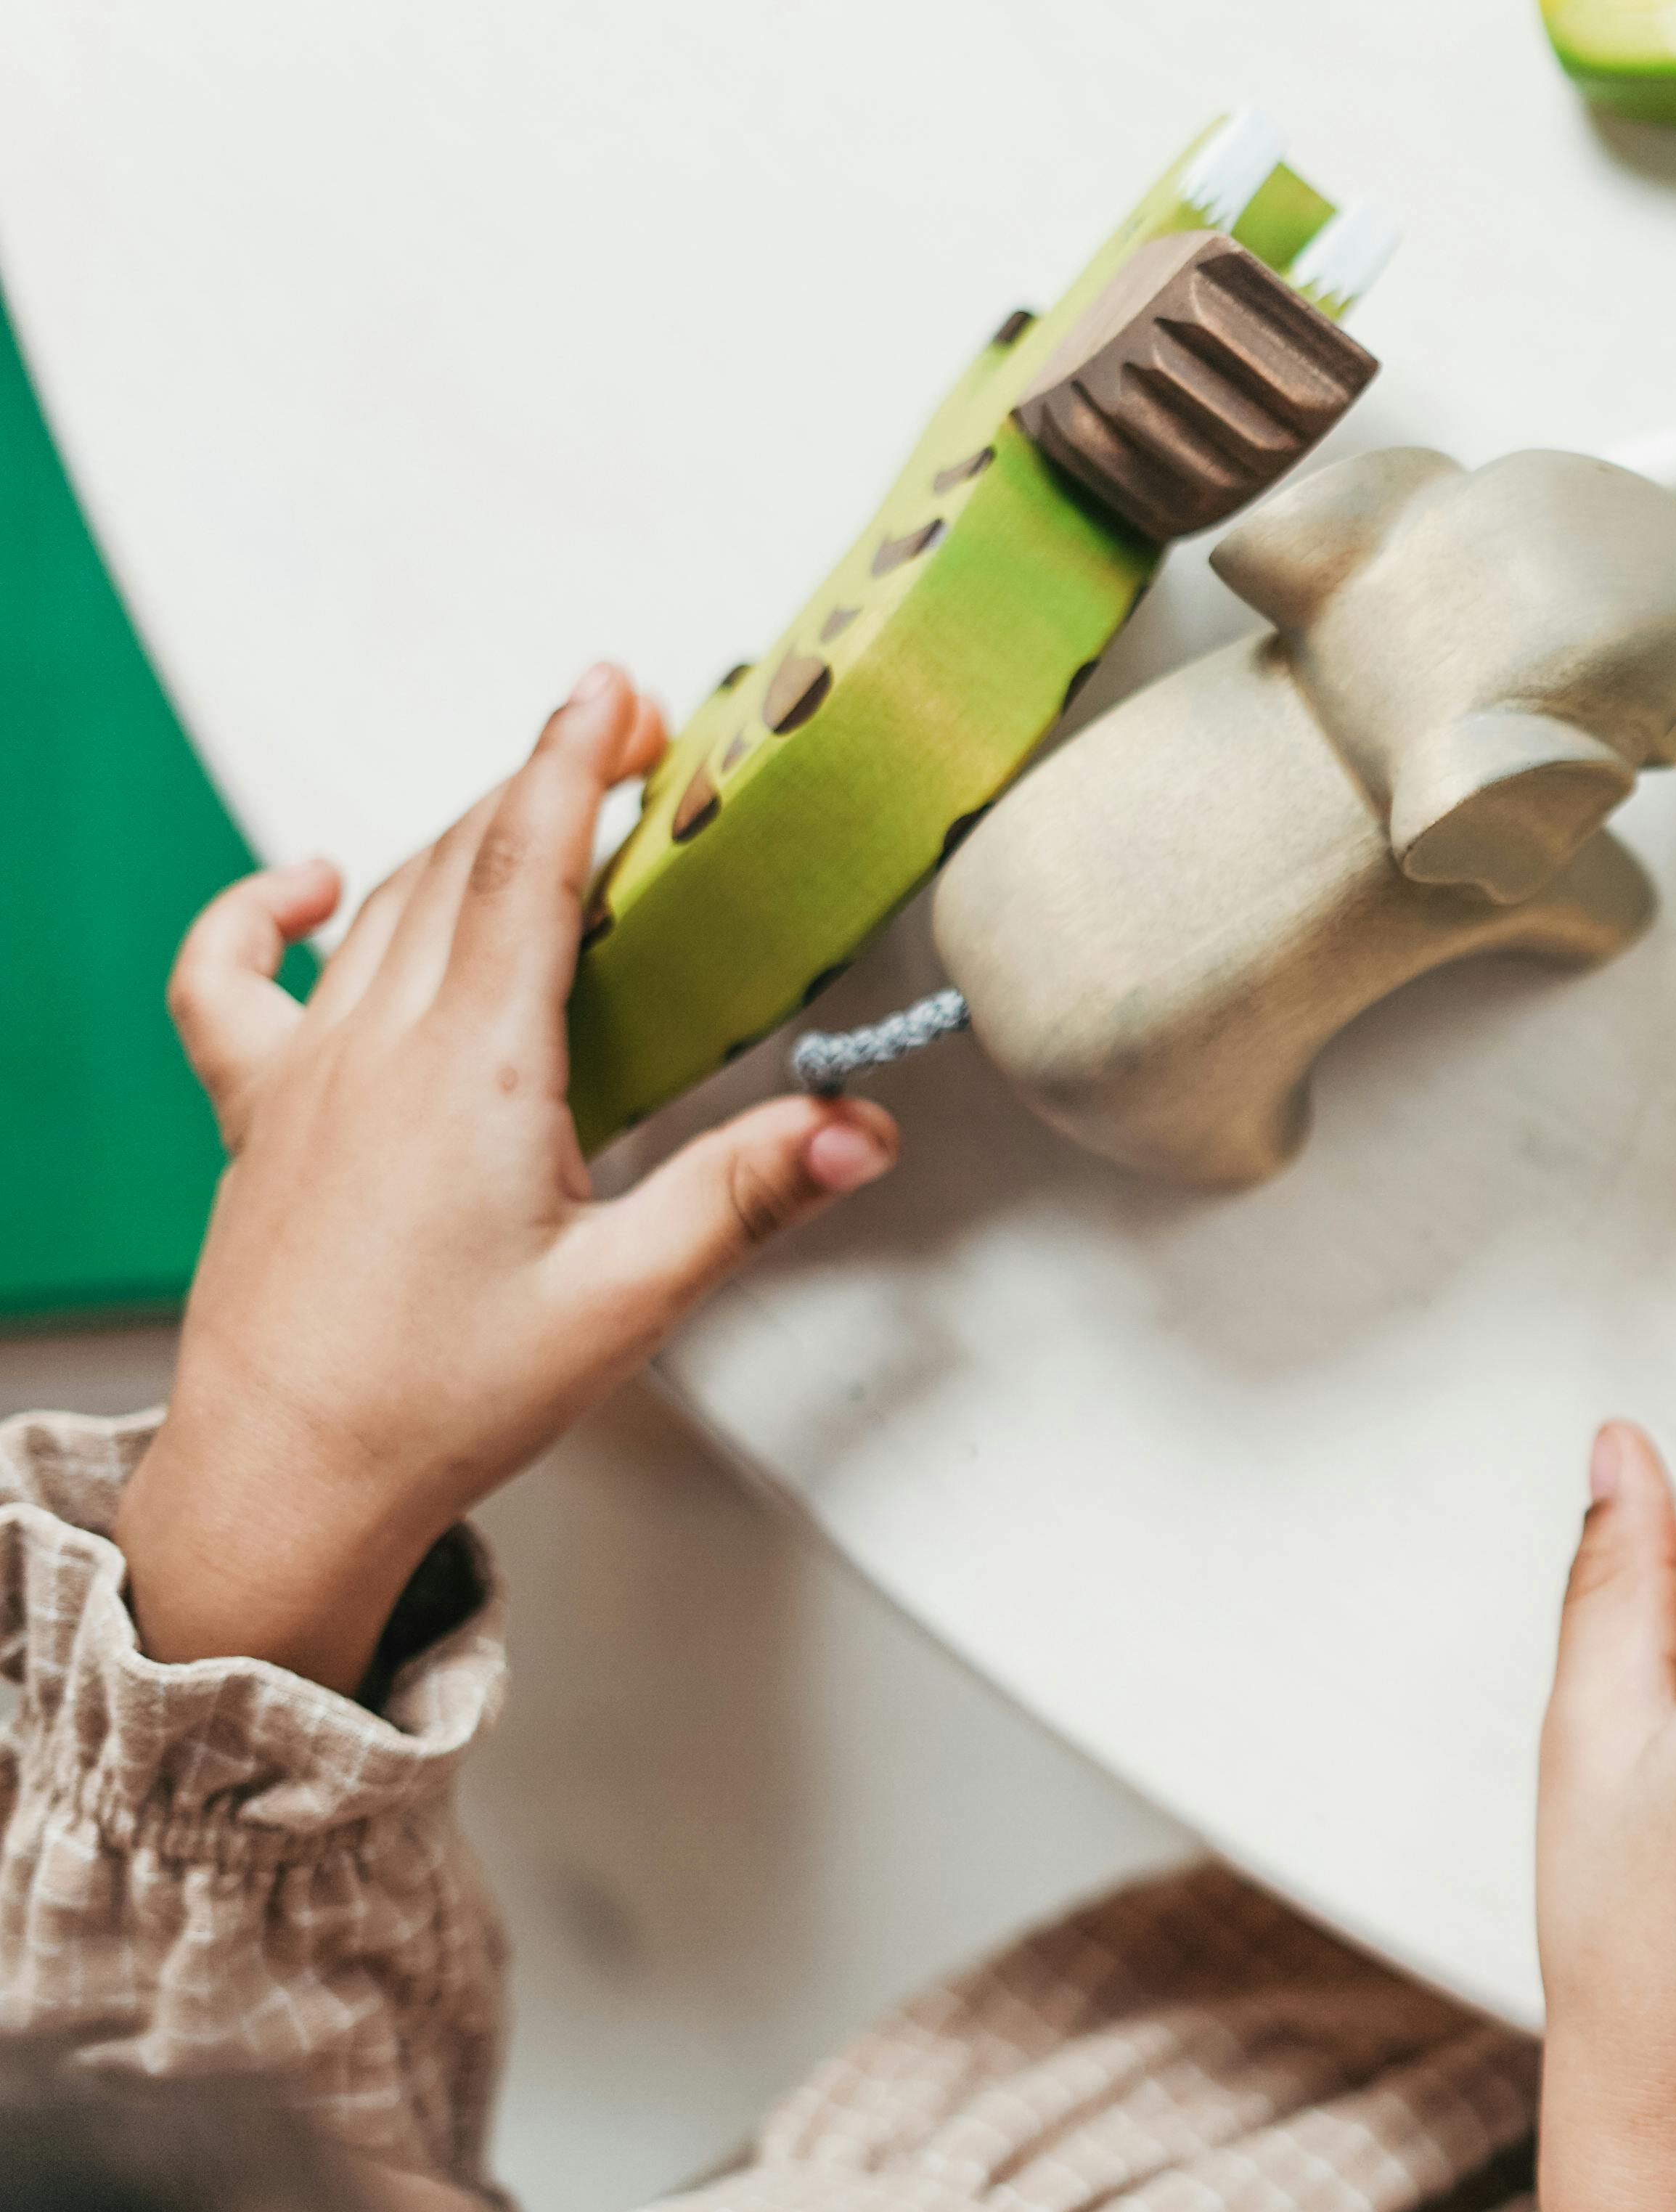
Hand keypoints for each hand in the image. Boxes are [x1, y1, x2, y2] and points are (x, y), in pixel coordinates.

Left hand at [110, 665, 900, 1692]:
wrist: (286, 1474)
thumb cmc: (442, 1399)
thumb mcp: (624, 1301)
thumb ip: (743, 1196)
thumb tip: (859, 1130)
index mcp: (475, 1075)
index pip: (525, 868)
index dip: (572, 762)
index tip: (615, 689)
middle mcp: (378, 1046)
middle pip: (462, 862)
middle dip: (542, 783)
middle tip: (623, 735)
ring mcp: (305, 1071)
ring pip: (384, 904)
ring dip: (459, 837)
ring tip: (532, 807)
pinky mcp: (259, 1112)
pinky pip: (232, 976)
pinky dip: (266, 910)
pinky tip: (312, 886)